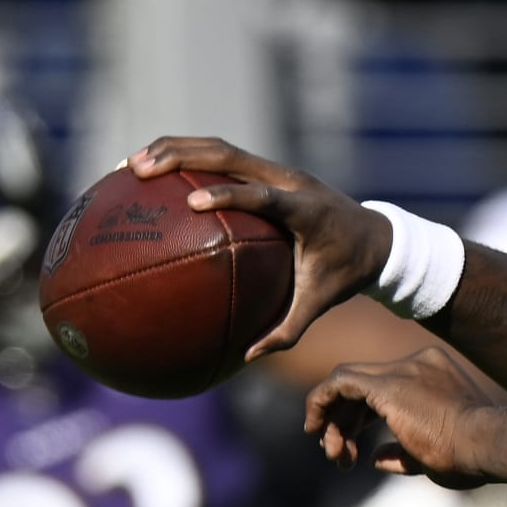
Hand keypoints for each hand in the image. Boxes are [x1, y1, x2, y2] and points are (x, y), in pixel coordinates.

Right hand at [128, 138, 392, 358]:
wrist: (377, 236)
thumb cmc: (346, 273)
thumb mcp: (322, 303)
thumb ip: (288, 330)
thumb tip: (248, 358)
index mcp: (305, 209)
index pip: (263, 196)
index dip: (229, 195)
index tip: (193, 202)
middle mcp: (290, 180)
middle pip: (231, 155)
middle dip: (181, 156)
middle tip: (138, 169)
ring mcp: (278, 170)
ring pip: (221, 148)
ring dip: (175, 149)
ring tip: (129, 165)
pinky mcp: (268, 169)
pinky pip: (223, 157)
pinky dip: (187, 158)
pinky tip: (149, 173)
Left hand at [303, 347, 497, 485]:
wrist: (488, 444)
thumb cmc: (472, 455)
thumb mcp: (432, 454)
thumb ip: (403, 452)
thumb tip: (375, 458)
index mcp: (434, 374)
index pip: (383, 388)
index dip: (360, 418)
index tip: (352, 449)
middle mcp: (418, 364)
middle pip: (363, 385)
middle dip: (343, 421)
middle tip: (336, 456)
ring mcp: (403, 371)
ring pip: (347, 384)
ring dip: (332, 420)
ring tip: (333, 455)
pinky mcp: (388, 386)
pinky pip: (340, 384)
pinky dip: (321, 402)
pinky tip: (314, 428)